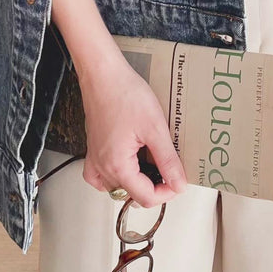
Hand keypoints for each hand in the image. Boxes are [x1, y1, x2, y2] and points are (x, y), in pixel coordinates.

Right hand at [78, 53, 188, 207]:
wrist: (104, 74)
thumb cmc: (125, 94)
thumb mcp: (155, 128)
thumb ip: (168, 161)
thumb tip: (179, 184)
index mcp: (117, 166)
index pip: (145, 198)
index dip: (167, 192)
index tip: (178, 180)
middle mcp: (102, 167)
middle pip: (132, 193)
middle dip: (153, 185)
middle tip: (168, 166)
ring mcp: (95, 158)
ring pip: (117, 186)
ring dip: (136, 180)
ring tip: (151, 161)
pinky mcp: (93, 149)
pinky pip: (99, 176)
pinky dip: (113, 176)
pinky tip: (125, 165)